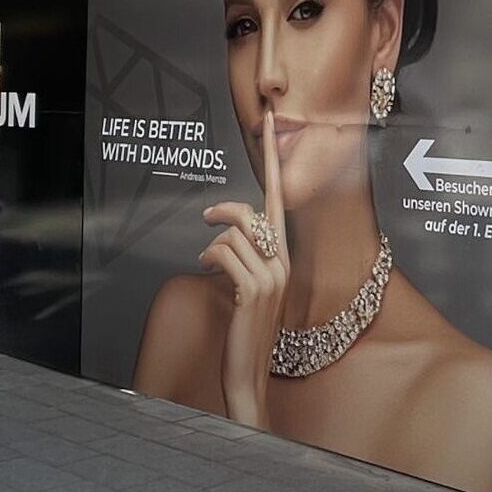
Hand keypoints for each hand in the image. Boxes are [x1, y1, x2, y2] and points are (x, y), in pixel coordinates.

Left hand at [199, 109, 288, 428]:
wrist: (249, 371)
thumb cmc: (246, 328)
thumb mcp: (251, 286)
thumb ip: (248, 255)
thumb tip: (228, 232)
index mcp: (284, 255)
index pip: (280, 197)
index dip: (273, 157)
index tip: (268, 120)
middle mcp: (283, 260)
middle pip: (251, 211)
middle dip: (223, 213)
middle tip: (206, 220)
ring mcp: (272, 275)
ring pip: (233, 234)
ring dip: (212, 246)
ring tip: (210, 263)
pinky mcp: (254, 288)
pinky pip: (224, 253)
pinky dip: (210, 258)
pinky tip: (209, 271)